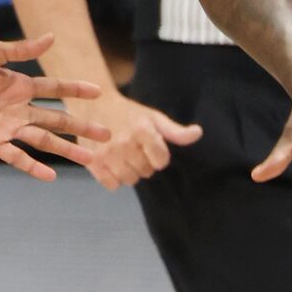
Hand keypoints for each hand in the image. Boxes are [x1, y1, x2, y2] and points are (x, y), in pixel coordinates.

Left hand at [0, 31, 106, 180]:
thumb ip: (21, 50)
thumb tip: (52, 37)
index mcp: (18, 84)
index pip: (55, 88)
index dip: (76, 89)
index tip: (99, 91)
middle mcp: (16, 108)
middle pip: (57, 118)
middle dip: (82, 127)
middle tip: (108, 134)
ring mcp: (4, 126)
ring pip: (43, 140)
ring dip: (66, 149)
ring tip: (91, 159)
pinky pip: (15, 156)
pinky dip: (32, 166)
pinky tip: (50, 175)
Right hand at [84, 89, 202, 191]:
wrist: (93, 106)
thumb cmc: (127, 113)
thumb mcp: (153, 117)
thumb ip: (176, 130)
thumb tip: (198, 133)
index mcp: (142, 131)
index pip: (161, 162)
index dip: (159, 156)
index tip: (151, 147)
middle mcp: (124, 144)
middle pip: (146, 172)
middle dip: (144, 163)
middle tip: (135, 150)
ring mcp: (107, 154)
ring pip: (129, 180)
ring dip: (129, 172)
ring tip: (123, 157)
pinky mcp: (93, 163)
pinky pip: (112, 185)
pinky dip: (114, 179)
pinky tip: (112, 164)